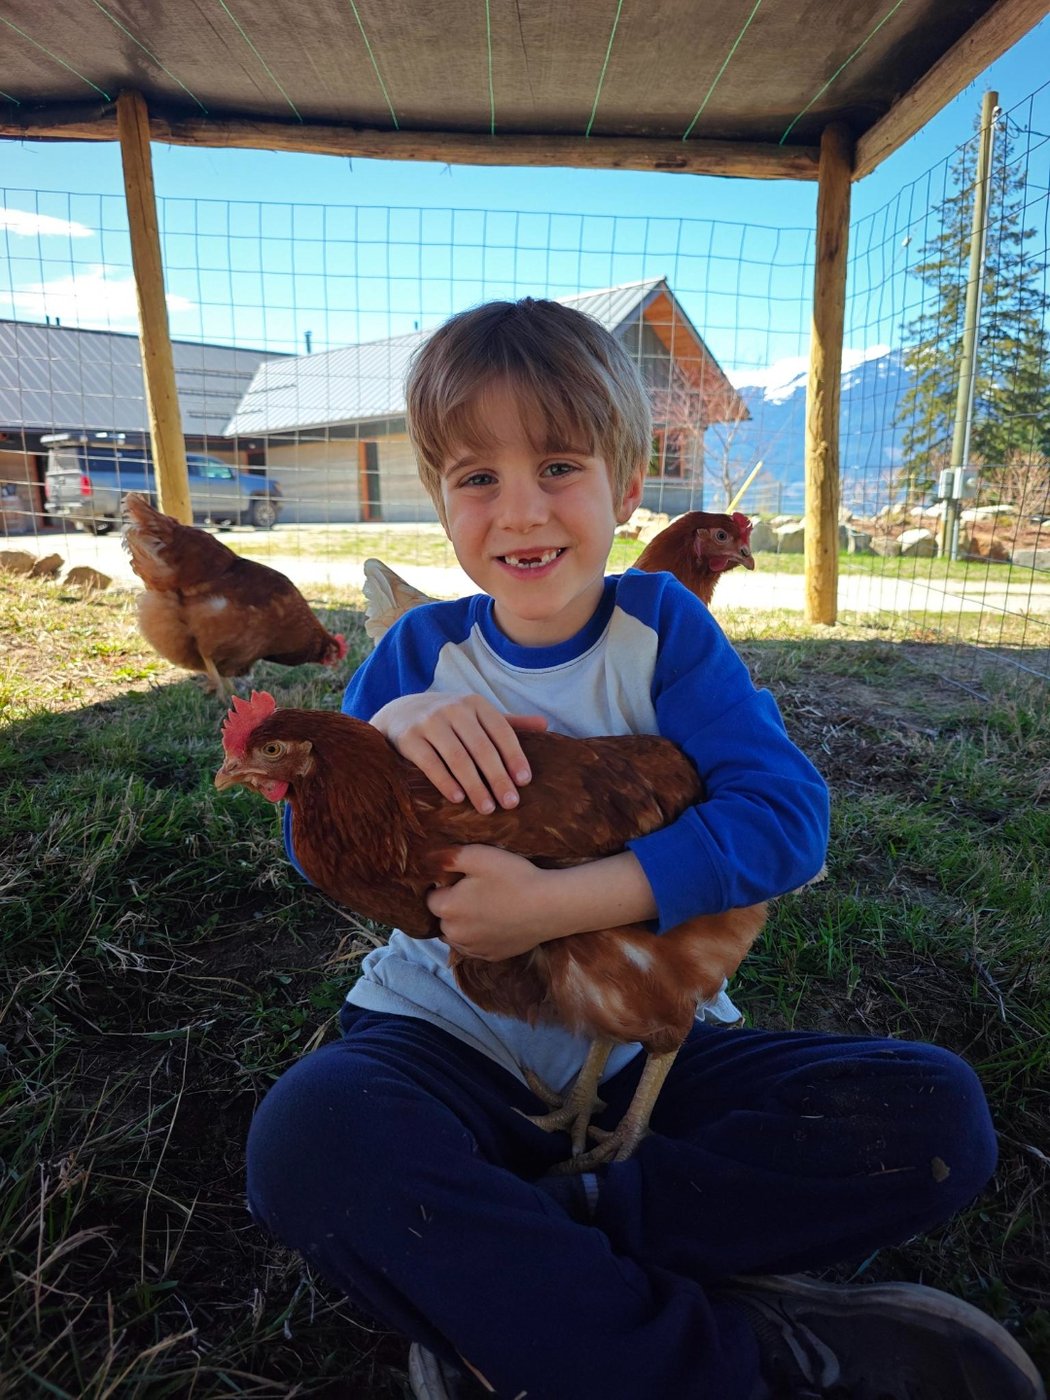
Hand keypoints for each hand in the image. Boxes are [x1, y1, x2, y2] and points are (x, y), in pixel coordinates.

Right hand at [371, 692, 546, 812]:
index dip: (514, 756)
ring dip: (475, 785)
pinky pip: (430, 763)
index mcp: (475, 703)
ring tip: (487, 808)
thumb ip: (508, 723)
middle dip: (498, 777)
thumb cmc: (448, 720)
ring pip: (458, 758)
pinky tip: (457, 799)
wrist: (399, 714)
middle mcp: (453, 709)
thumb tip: (545, 726)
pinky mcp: (409, 738)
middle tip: (510, 803)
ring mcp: (429, 722)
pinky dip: (445, 782)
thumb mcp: (476, 715)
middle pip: (482, 748)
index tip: (525, 782)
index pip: (501, 731)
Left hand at [427, 845, 561, 958]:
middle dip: (452, 906)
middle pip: (442, 918)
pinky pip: (474, 947)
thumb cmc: (514, 877)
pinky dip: (478, 937)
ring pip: (456, 935)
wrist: (549, 907)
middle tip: (477, 891)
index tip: (463, 879)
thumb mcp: (479, 855)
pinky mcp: (490, 956)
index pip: (430, 897)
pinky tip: (494, 923)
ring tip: (486, 907)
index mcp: (448, 908)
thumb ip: (447, 857)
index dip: (444, 886)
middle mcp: (454, 934)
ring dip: (463, 924)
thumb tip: (427, 860)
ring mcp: (473, 948)